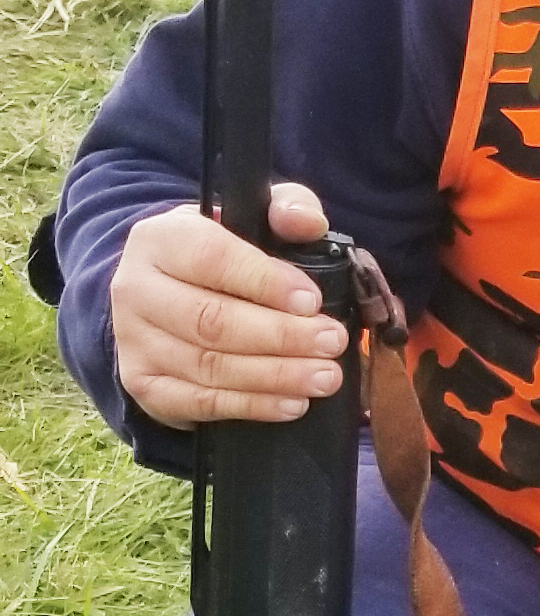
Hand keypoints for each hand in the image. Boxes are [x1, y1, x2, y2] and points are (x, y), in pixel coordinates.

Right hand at [110, 182, 346, 427]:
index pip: (212, 259)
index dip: (266, 282)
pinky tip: (292, 403)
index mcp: (160, 239)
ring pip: (209, 366)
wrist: (164, 296)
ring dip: (274, 376)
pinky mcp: (143, 383)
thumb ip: (285, 209)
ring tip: (324, 376)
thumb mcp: (250, 217)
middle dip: (280, 335)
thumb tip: (309, 222)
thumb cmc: (221, 256)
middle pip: (211, 320)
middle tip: (331, 342)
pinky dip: (251, 406)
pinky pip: (200, 402)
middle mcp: (134, 289)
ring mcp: (133, 340)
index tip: (312, 301)